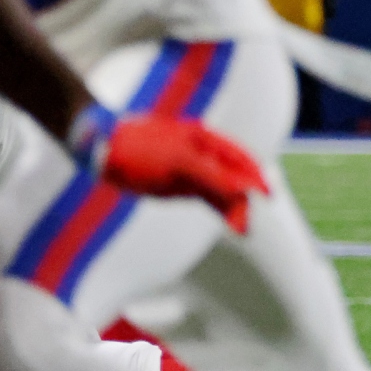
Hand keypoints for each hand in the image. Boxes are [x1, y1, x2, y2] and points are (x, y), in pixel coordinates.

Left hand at [94, 113, 268, 233]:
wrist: (102, 149)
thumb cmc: (140, 149)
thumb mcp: (179, 163)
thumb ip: (213, 176)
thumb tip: (242, 190)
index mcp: (206, 140)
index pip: (240, 159)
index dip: (256, 177)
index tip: (268, 197)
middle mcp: (203, 153)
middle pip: (234, 176)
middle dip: (244, 199)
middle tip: (247, 226)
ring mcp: (191, 169)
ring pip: (221, 189)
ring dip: (233, 207)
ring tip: (243, 230)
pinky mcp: (178, 184)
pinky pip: (207, 196)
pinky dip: (219, 208)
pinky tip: (228, 220)